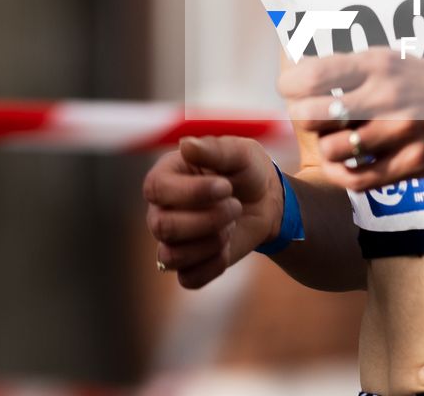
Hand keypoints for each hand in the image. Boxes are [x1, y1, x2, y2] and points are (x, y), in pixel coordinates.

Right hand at [142, 135, 281, 288]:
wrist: (267, 201)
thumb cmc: (247, 170)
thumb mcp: (238, 152)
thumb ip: (213, 149)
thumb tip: (185, 145)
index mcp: (165, 176)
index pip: (156, 189)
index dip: (192, 192)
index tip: (226, 186)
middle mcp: (160, 210)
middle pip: (163, 227)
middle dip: (208, 219)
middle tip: (235, 206)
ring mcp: (171, 241)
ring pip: (172, 256)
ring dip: (212, 242)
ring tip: (231, 224)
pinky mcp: (188, 266)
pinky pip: (189, 279)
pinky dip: (214, 265)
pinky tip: (227, 246)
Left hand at [278, 48, 423, 190]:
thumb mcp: (394, 60)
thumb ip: (351, 67)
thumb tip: (300, 72)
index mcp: (378, 64)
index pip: (310, 75)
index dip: (289, 86)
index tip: (291, 90)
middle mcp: (386, 97)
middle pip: (310, 115)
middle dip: (301, 118)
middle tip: (310, 117)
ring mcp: (398, 133)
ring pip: (330, 149)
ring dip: (325, 146)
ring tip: (334, 139)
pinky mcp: (409, 164)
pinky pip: (357, 179)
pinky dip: (340, 174)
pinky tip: (343, 165)